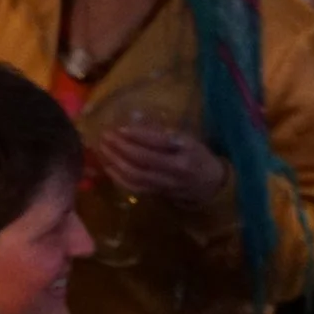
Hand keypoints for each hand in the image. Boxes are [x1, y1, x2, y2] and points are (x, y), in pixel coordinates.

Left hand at [96, 125, 226, 208]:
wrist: (210, 184)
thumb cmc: (197, 155)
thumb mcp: (187, 138)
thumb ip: (163, 132)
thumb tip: (135, 120)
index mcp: (186, 150)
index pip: (159, 142)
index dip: (138, 135)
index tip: (120, 128)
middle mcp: (176, 169)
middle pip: (144, 160)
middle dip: (121, 148)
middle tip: (106, 136)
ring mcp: (166, 183)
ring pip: (136, 176)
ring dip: (116, 162)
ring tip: (103, 149)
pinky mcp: (158, 193)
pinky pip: (135, 188)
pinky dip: (119, 178)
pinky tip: (108, 167)